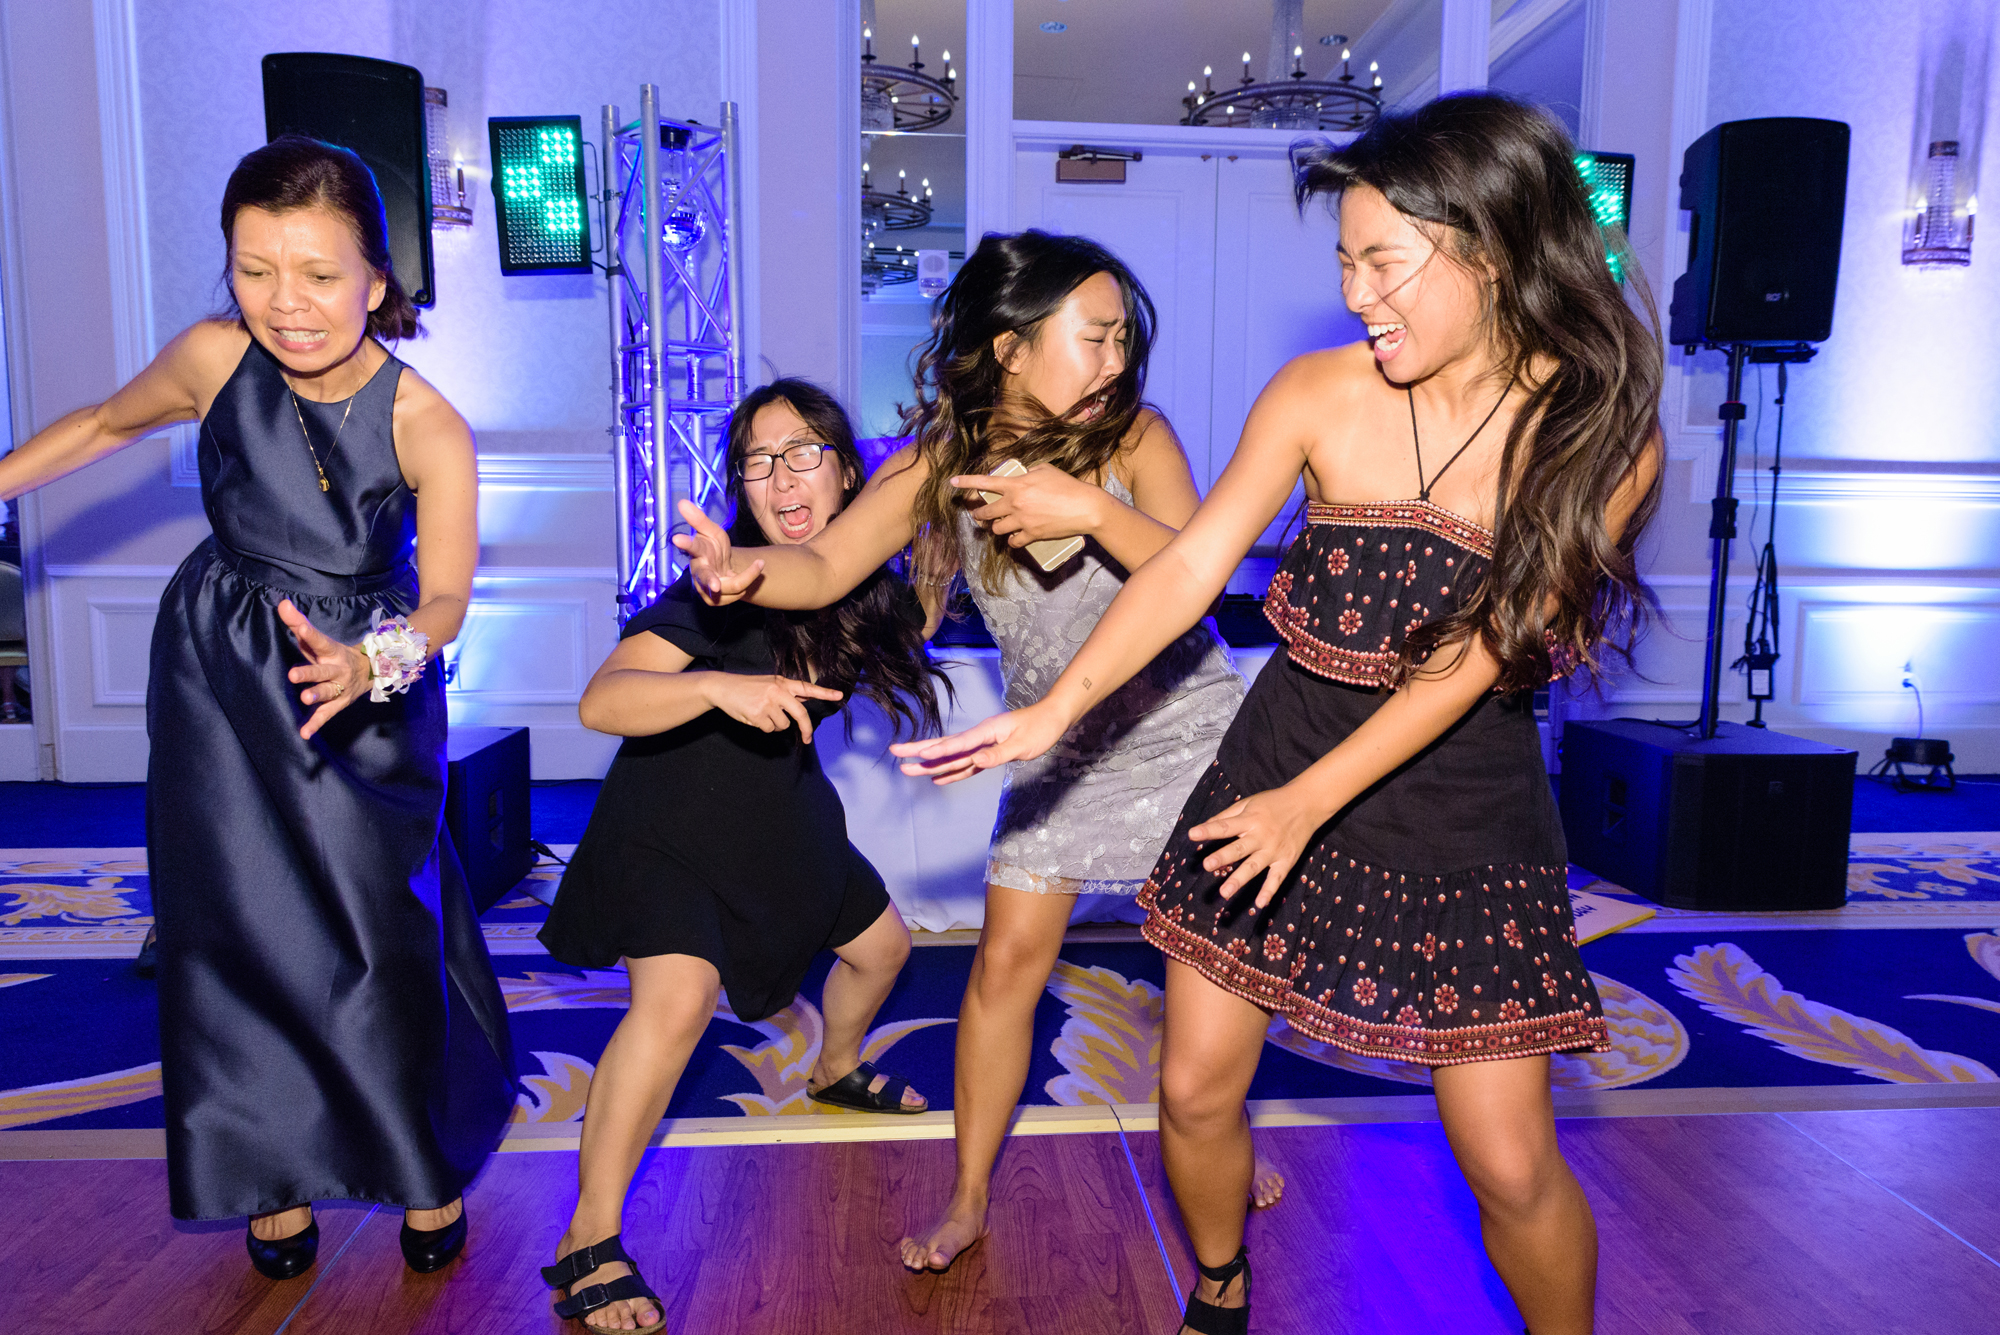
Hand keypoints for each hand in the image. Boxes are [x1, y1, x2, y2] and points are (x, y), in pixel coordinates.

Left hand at [279, 599, 370, 740]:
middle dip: (309, 673)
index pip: (320, 641)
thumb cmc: (334, 654)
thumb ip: (298, 622)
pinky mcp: (338, 703)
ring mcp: (340, 688)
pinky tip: (305, 733)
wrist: (371, 671)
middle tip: (293, 674)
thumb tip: (282, 603)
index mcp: (332, 652)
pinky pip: (327, 714)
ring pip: (327, 691)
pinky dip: (316, 724)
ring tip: (304, 698)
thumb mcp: (318, 639)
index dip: (310, 634)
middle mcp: (338, 669)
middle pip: (323, 671)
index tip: (300, 626)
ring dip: (317, 695)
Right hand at [671, 499, 762, 604]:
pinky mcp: (713, 600)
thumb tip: (682, 502)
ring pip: (730, 587)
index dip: (684, 543)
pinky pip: (736, 594)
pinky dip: (747, 583)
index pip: (691, 546)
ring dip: (748, 576)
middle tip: (715, 585)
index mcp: (697, 552)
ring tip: (758, 565)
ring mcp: (705, 588)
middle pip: (704, 577)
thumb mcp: (711, 530)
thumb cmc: (713, 546)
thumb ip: (699, 519)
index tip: (676, 538)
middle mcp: (698, 572)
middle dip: (711, 581)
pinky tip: (748, 577)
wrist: (722, 565)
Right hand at [704, 673, 843, 742]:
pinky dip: (763, 727)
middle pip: (800, 714)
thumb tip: (802, 703)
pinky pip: (769, 729)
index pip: (807, 688)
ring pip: (783, 725)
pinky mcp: (758, 715)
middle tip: (808, 739)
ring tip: (761, 713)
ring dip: (774, 725)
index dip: (824, 692)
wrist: (723, 688)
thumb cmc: (747, 687)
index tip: (839, 696)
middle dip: (806, 729)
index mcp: (782, 683)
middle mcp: (777, 692)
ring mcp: (768, 704)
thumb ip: (786, 693)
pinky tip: (754, 716)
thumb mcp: (769, 684)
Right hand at [889, 702, 1068, 785]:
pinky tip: (938, 778)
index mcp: (987, 731)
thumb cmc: (1040, 728)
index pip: (958, 743)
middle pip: (946, 747)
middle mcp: (980, 737)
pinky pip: (967, 765)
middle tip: (896, 754)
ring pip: (952, 757)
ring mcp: (983, 745)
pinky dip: (952, 772)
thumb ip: (999, 753)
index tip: (918, 754)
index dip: (938, 751)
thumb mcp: (1023, 743)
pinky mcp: (988, 753)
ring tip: (908, 769)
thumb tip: (976, 761)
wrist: (1052, 718)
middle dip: (920, 752)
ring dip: (931, 764)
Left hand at [954, 464, 1104, 547]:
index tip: (952, 481)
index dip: (966, 482)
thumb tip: (1022, 477)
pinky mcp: (1032, 535)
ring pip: (997, 529)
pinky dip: (1012, 541)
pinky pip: (1014, 542)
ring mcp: (1022, 521)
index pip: (985, 482)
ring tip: (1000, 526)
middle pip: (986, 512)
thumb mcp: (1046, 470)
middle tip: (978, 515)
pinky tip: (1015, 539)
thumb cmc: (1068, 485)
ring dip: (996, 528)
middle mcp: (1015, 503)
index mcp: (1016, 485)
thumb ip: (1028, 473)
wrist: (1085, 507)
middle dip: (979, 515)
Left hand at [1187, 784, 1324, 909]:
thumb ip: (1226, 816)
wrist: (1306, 804)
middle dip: (1223, 857)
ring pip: (1254, 867)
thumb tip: (1205, 826)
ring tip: (1225, 893)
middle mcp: (1261, 836)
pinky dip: (1269, 891)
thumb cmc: (1273, 803)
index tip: (1192, 835)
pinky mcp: (1286, 861)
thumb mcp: (1248, 803)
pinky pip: (1276, 878)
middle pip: (1240, 849)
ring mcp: (1274, 850)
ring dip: (1239, 880)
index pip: (1225, 826)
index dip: (1209, 830)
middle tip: (1208, 865)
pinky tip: (1260, 904)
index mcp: (1249, 819)